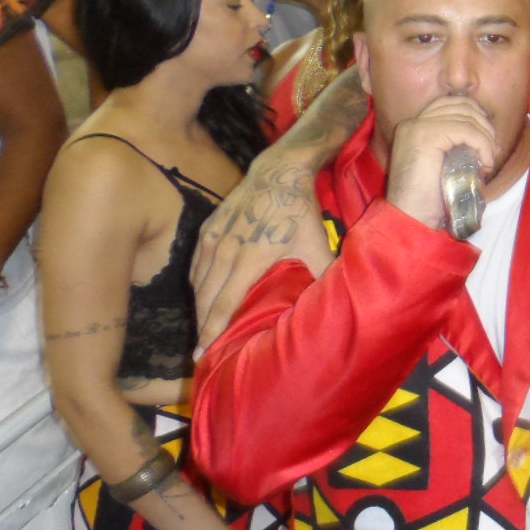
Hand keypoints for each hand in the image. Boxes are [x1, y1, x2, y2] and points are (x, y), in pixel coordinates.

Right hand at [193, 156, 335, 349]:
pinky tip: (202, 298)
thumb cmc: (301, 213)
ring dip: (198, 308)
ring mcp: (212, 239)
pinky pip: (196, 265)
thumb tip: (334, 304)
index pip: (223, 305)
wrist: (279, 173)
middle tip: (200, 354)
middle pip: (205, 299)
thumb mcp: (317, 245)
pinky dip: (197, 285)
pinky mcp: (207, 230)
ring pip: (198, 283)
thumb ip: (322, 275)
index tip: (203, 355)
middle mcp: (225, 250)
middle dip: (201, 328)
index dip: (212, 332)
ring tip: (201, 331)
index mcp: (249, 258)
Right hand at [386, 95, 502, 232]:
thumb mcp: (444, 163)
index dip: (475, 116)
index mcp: (414, 126)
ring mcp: (418, 127)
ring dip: (486, 138)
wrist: (410, 218)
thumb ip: (456, 144)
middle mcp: (413, 122)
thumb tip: (488, 135)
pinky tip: (485, 163)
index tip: (487, 140)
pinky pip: (467, 130)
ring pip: (467, 116)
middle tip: (492, 150)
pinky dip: (483, 145)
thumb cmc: (429, 198)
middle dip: (484, 125)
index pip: (451, 103)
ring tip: (488, 159)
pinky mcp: (427, 136)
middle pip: (461, 105)